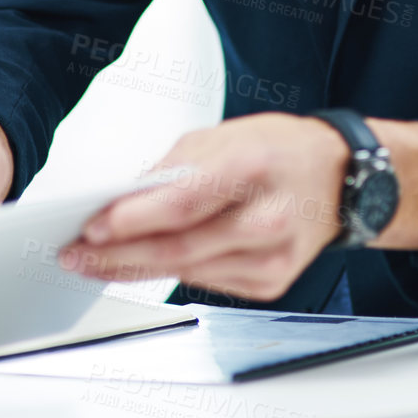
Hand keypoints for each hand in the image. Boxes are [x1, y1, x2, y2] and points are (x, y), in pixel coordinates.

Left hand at [58, 112, 347, 301]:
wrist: (341, 180)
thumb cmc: (280, 150)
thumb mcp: (226, 135)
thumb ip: (174, 167)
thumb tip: (124, 195)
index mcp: (255, 168)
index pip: (183, 203)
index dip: (132, 219)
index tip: (91, 226)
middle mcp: (268, 218)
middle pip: (179, 248)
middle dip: (118, 255)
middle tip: (75, 254)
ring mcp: (272, 258)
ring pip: (187, 271)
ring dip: (135, 268)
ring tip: (93, 261)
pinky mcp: (270, 282)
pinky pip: (205, 280)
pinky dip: (169, 271)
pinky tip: (141, 264)